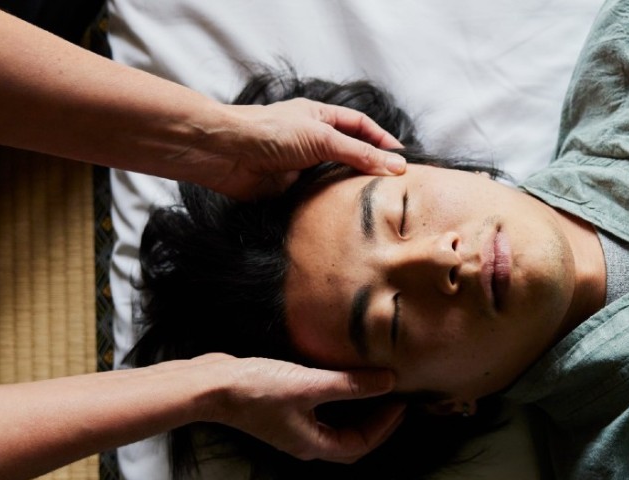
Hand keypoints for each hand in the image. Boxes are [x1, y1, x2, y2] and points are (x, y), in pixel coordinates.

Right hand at [195, 353, 406, 463]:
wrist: (211, 385)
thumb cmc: (256, 390)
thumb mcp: (309, 385)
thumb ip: (350, 385)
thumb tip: (389, 382)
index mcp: (312, 444)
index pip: (360, 444)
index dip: (385, 426)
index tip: (401, 401)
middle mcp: (303, 440)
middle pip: (350, 439)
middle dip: (375, 422)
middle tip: (394, 398)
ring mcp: (291, 425)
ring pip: (335, 424)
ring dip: (357, 410)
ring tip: (374, 387)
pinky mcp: (281, 408)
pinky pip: (319, 409)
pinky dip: (337, 398)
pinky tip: (340, 378)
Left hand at [205, 99, 407, 199]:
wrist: (225, 154)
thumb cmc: (269, 132)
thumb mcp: (322, 138)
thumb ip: (360, 154)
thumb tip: (397, 166)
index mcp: (320, 117)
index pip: (360, 126)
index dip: (382, 140)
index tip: (403, 160)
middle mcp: (312, 140)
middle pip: (350, 154)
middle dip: (371, 168)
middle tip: (396, 186)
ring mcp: (301, 166)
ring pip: (335, 178)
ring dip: (352, 189)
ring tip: (377, 203)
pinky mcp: (290, 189)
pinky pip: (318, 198)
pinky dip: (332, 205)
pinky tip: (347, 213)